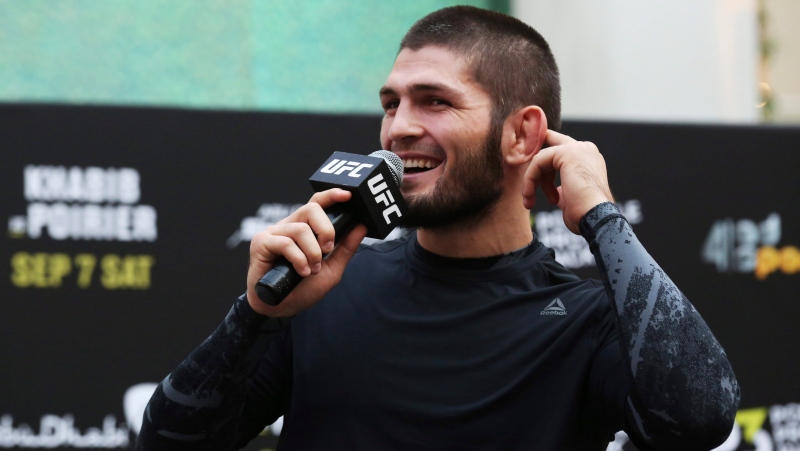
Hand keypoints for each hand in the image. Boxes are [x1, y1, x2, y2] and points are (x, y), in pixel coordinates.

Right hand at [246, 188, 367, 316]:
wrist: (281, 308)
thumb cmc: (303, 288)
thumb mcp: (331, 269)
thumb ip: (345, 248)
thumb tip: (361, 227)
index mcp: (305, 228)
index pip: (317, 203)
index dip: (331, 195)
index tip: (347, 195)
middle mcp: (289, 226)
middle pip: (311, 209)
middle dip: (325, 229)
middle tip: (328, 249)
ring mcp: (274, 233)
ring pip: (300, 229)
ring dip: (312, 252)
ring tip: (312, 269)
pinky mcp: (261, 243)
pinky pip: (285, 242)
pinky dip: (298, 259)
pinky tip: (301, 272)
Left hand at [522, 130, 613, 233]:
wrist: (595, 217)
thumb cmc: (585, 214)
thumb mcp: (571, 199)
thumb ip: (563, 189)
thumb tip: (556, 191)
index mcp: (589, 160)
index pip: (561, 152)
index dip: (543, 166)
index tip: (533, 185)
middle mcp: (585, 149)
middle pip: (549, 149)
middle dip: (534, 167)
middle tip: (526, 191)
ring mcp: (577, 148)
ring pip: (541, 158)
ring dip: (532, 180)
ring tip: (530, 201)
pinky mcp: (567, 152)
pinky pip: (538, 161)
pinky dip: (530, 179)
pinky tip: (529, 195)